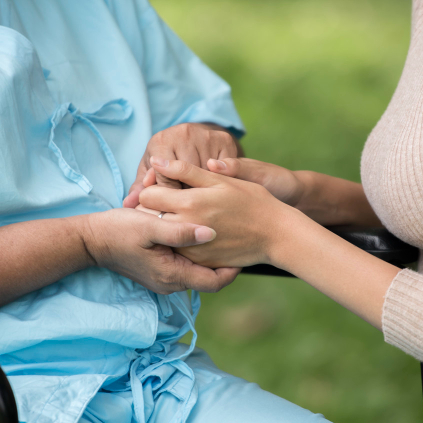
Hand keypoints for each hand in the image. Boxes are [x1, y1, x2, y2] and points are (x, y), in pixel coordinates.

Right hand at [80, 208, 239, 292]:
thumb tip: (212, 234)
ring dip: (211, 256)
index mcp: (172, 274)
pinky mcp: (160, 269)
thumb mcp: (149, 227)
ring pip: (199, 270)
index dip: (233, 269)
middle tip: (239, 239)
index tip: (243, 251)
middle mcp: (171, 282)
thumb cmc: (118, 231)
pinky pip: (187, 265)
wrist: (91, 240)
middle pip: (210, 277)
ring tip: (225, 234)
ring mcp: (165, 278)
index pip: (215, 282)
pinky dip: (197, 253)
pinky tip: (201, 234)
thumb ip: (180, 231)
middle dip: (225, 260)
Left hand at [123, 123, 239, 208]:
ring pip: (205, 175)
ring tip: (201, 207)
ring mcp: (205, 135)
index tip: (171, 210)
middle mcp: (183, 133)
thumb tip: (128, 203)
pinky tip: (214, 193)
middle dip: (186, 196)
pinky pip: (222, 170)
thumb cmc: (171, 157)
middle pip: (185, 176)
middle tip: (187, 212)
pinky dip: (219, 184)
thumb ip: (142, 186)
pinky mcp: (225, 139)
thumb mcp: (155, 168)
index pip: (164, 177)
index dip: (167, 198)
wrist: (199, 138)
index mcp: (162, 140)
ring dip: (204, 193)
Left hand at [138, 158, 299, 268]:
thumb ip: (185, 170)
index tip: (162, 188)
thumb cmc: (252, 201)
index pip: (146, 195)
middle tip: (167, 203)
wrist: (276, 235)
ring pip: (160, 236)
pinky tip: (192, 233)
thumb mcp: (221, 180)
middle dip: (152, 209)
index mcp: (189, 202)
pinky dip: (178, 242)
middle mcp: (185, 228)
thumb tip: (156, 160)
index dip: (151, 189)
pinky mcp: (199, 261)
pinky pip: (176, 251)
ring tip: (181, 217)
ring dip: (163, 226)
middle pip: (148, 217)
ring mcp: (191, 248)